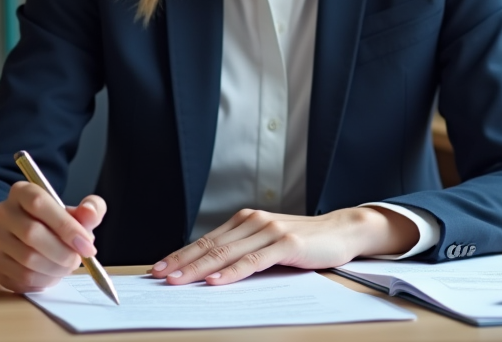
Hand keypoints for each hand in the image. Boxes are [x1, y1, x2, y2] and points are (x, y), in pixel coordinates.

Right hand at [0, 182, 106, 293]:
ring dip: (54, 268)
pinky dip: (43, 280)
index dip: (66, 226)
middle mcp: (4, 212)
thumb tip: (90, 213)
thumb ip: (90, 209)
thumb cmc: (56, 222)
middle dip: (62, 252)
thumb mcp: (76, 211)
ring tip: (67, 267)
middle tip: (78, 260)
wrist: (27, 236)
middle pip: (31, 233)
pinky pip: (20, 277)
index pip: (39, 203)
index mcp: (22, 192)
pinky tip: (53, 274)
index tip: (86, 245)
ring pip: (27, 259)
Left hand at [148, 206, 418, 285]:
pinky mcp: (286, 244)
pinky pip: (253, 261)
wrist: (342, 231)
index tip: (159, 268)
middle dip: (182, 262)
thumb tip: (209, 272)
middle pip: (211, 246)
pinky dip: (232, 272)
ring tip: (178, 280)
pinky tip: (216, 282)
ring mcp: (270, 231)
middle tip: (160, 276)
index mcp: (246, 220)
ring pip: (227, 253)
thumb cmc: (305, 242)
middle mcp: (254, 221)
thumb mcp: (269, 243)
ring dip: (199, 269)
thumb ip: (243, 251)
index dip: (182, 254)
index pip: (207, 240)